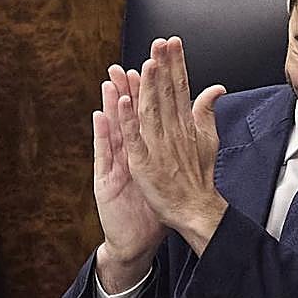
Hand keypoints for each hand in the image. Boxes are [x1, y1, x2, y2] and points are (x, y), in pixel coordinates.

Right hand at [92, 64, 164, 291]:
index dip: (154, 87)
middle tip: (129, 60)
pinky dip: (104, 133)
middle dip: (132, 86)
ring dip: (114, 103)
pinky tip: (103, 114)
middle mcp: (131, 153)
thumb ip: (180, 145)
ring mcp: (117, 165)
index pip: (151, 112)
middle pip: (132, 115)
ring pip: (116, 128)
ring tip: (113, 79)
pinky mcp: (107, 180)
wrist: (138, 238)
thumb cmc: (153, 205)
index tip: (157, 60)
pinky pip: (105, 154)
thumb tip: (194, 123)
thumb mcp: (168, 174)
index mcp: (147, 149)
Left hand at [118, 36, 227, 254]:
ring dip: (148, 87)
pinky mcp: (143, 162)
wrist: (195, 209)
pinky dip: (129, 120)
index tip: (172, 42)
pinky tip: (124, 102)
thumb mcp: (208, 139)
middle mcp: (173, 131)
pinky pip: (134, 138)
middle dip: (163, 66)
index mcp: (185, 124)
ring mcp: (158, 146)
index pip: (180, 87)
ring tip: (147, 63)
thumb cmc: (199, 177)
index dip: (176, 63)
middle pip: (166, 93)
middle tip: (159, 42)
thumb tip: (216, 88)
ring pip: (151, 110)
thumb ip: (208, 111)